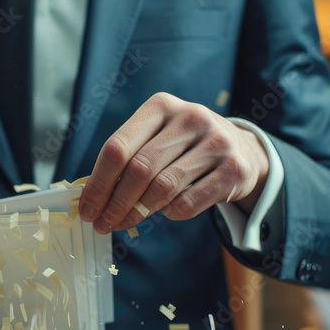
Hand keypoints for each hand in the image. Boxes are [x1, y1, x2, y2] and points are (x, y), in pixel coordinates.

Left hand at [79, 92, 269, 233]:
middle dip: (115, 203)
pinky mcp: (234, 170)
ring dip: (138, 212)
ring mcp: (216, 143)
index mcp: (161, 106)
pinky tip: (166, 211)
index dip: (97, 183)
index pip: (118, 147)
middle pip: (139, 169)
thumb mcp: (157, 138)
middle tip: (102, 224)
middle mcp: (190, 118)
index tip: (86, 209)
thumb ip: (127, 158)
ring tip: (124, 223)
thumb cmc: (184, 147)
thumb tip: (91, 198)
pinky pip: (188, 203)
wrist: (242, 150)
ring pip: (163, 187)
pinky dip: (170, 213)